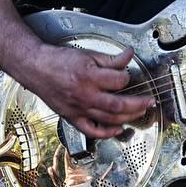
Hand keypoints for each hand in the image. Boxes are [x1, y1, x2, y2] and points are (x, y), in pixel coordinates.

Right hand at [31, 43, 150, 140]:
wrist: (35, 68)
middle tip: (149, 101)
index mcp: (89, 76)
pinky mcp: (72, 117)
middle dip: (139, 104)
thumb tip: (128, 55)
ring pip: (110, 119)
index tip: (129, 75)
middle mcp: (85, 95)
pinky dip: (107, 133)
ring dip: (129, 117)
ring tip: (140, 112)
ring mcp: (79, 109)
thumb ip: (110, 59)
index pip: (119, 80)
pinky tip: (118, 129)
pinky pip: (92, 130)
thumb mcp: (87, 54)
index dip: (128, 77)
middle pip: (119, 104)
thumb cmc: (58, 60)